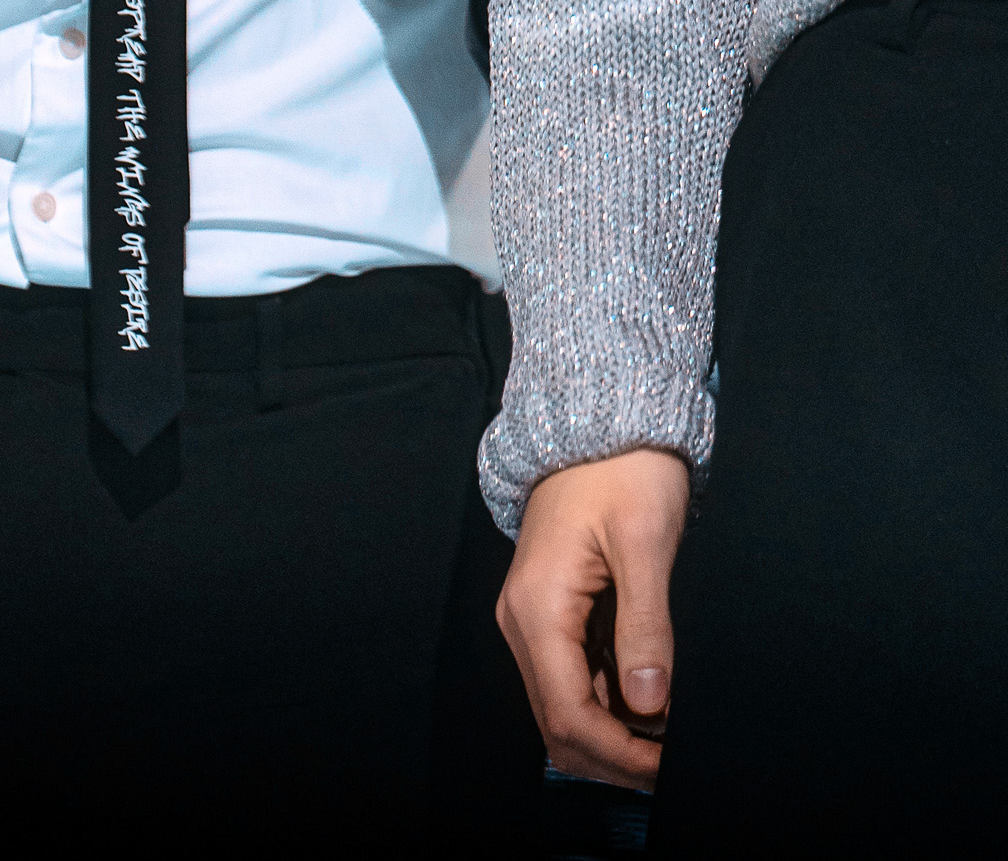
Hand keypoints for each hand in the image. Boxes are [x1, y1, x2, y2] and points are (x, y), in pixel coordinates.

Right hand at [497, 447, 690, 791]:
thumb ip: (645, 625)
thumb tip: (651, 704)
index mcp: (537, 606)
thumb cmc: (624, 472)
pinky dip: (605, 707)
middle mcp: (522, 620)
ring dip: (610, 736)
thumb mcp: (645, 542)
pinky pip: (569, 679)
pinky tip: (648, 706)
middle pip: (557, 722)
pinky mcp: (547, 613)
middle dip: (613, 756)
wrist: (599, 427)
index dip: (619, 753)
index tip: (669, 767)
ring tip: (667, 742)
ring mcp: (530, 618)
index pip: (568, 712)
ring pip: (561, 707)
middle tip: (672, 765)